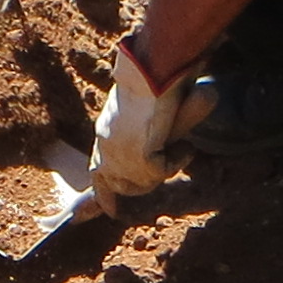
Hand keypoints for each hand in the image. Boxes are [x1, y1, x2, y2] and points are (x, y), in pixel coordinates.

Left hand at [89, 39, 195, 201]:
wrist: (153, 72)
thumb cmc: (151, 81)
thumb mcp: (139, 109)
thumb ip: (140, 127)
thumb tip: (145, 136)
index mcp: (104, 134)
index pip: (98, 172)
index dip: (103, 194)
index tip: (108, 210)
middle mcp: (105, 148)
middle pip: (119, 186)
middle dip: (142, 184)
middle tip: (165, 165)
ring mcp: (119, 155)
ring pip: (142, 183)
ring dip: (162, 170)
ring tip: (180, 148)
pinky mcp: (138, 158)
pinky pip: (162, 171)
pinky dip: (178, 158)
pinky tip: (184, 144)